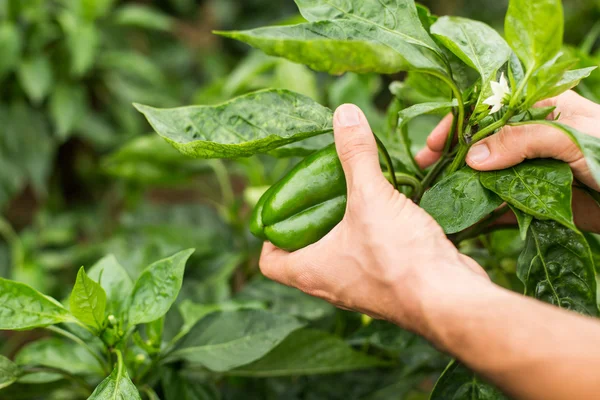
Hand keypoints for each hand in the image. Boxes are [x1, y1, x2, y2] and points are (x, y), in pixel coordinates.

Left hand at [259, 104, 490, 338]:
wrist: (449, 298)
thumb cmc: (398, 256)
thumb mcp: (370, 197)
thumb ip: (355, 154)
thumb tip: (343, 112)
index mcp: (309, 272)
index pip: (269, 262)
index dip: (269, 235)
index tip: (282, 208)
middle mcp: (329, 285)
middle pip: (304, 253)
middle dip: (310, 221)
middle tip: (320, 189)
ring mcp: (360, 290)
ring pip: (340, 255)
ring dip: (344, 226)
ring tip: (352, 193)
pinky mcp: (389, 286)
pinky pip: (371, 258)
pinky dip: (373, 235)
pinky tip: (387, 210)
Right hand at [416, 90, 599, 232]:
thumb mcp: (571, 137)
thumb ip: (522, 140)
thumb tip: (473, 157)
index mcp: (538, 109)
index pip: (485, 111)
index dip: (456, 125)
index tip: (434, 144)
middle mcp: (528, 138)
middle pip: (479, 144)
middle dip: (450, 157)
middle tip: (424, 170)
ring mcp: (529, 169)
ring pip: (485, 175)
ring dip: (460, 185)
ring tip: (434, 196)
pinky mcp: (533, 199)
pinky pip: (500, 204)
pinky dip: (480, 211)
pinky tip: (459, 218)